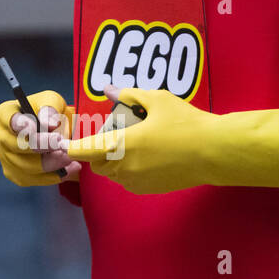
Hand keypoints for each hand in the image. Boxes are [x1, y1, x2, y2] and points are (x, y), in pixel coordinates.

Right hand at [0, 90, 80, 185]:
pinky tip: (68, 168)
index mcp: (5, 115)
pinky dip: (53, 176)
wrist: (50, 129)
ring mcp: (6, 158)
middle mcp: (1, 137)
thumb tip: (50, 124)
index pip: (12, 122)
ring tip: (69, 157)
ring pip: (27, 167)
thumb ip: (50, 109)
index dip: (28, 126)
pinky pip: (34, 180)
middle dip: (45, 147)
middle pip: (18, 147)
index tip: (50, 127)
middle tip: (64, 144)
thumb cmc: (46, 113)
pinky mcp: (16, 174)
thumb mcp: (51, 101)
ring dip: (52, 163)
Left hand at [66, 85, 278, 194]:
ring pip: (111, 172)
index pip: (84, 151)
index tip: (62, 143)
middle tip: (112, 132)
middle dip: (96, 150)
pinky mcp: (150, 189)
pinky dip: (127, 168)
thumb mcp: (157, 100)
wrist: (216, 152)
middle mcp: (125, 167)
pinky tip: (145, 153)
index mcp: (122, 145)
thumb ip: (129, 95)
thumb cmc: (186, 122)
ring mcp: (138, 181)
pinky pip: (127, 180)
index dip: (70, 147)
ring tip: (132, 140)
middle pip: (96, 162)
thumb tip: (108, 90)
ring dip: (112, 159)